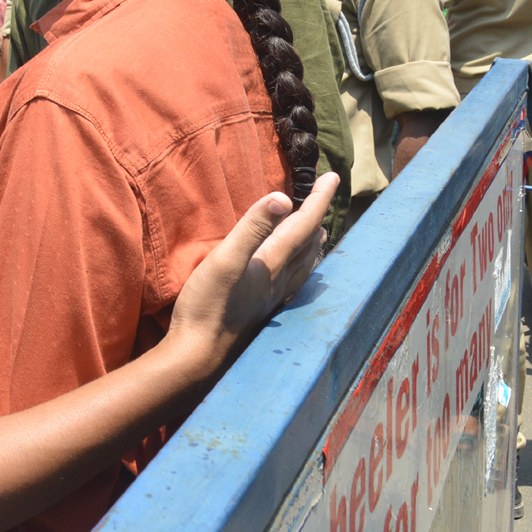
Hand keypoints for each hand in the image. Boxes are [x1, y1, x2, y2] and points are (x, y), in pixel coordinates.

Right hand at [166, 172, 337, 379]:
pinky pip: (291, 283)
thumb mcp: (225, 260)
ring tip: (320, 235)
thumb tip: (282, 198)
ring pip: (302, 267)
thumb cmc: (207, 306)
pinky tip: (290, 275)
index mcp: (271, 263)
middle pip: (307, 245)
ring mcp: (270, 298)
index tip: (333, 176)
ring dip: (313, 247)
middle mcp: (277, 281)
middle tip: (325, 200)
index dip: (319, 200)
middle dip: (318, 219)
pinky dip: (299, 269)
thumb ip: (251, 228)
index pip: (303, 225)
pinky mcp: (258, 311)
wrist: (198, 354)